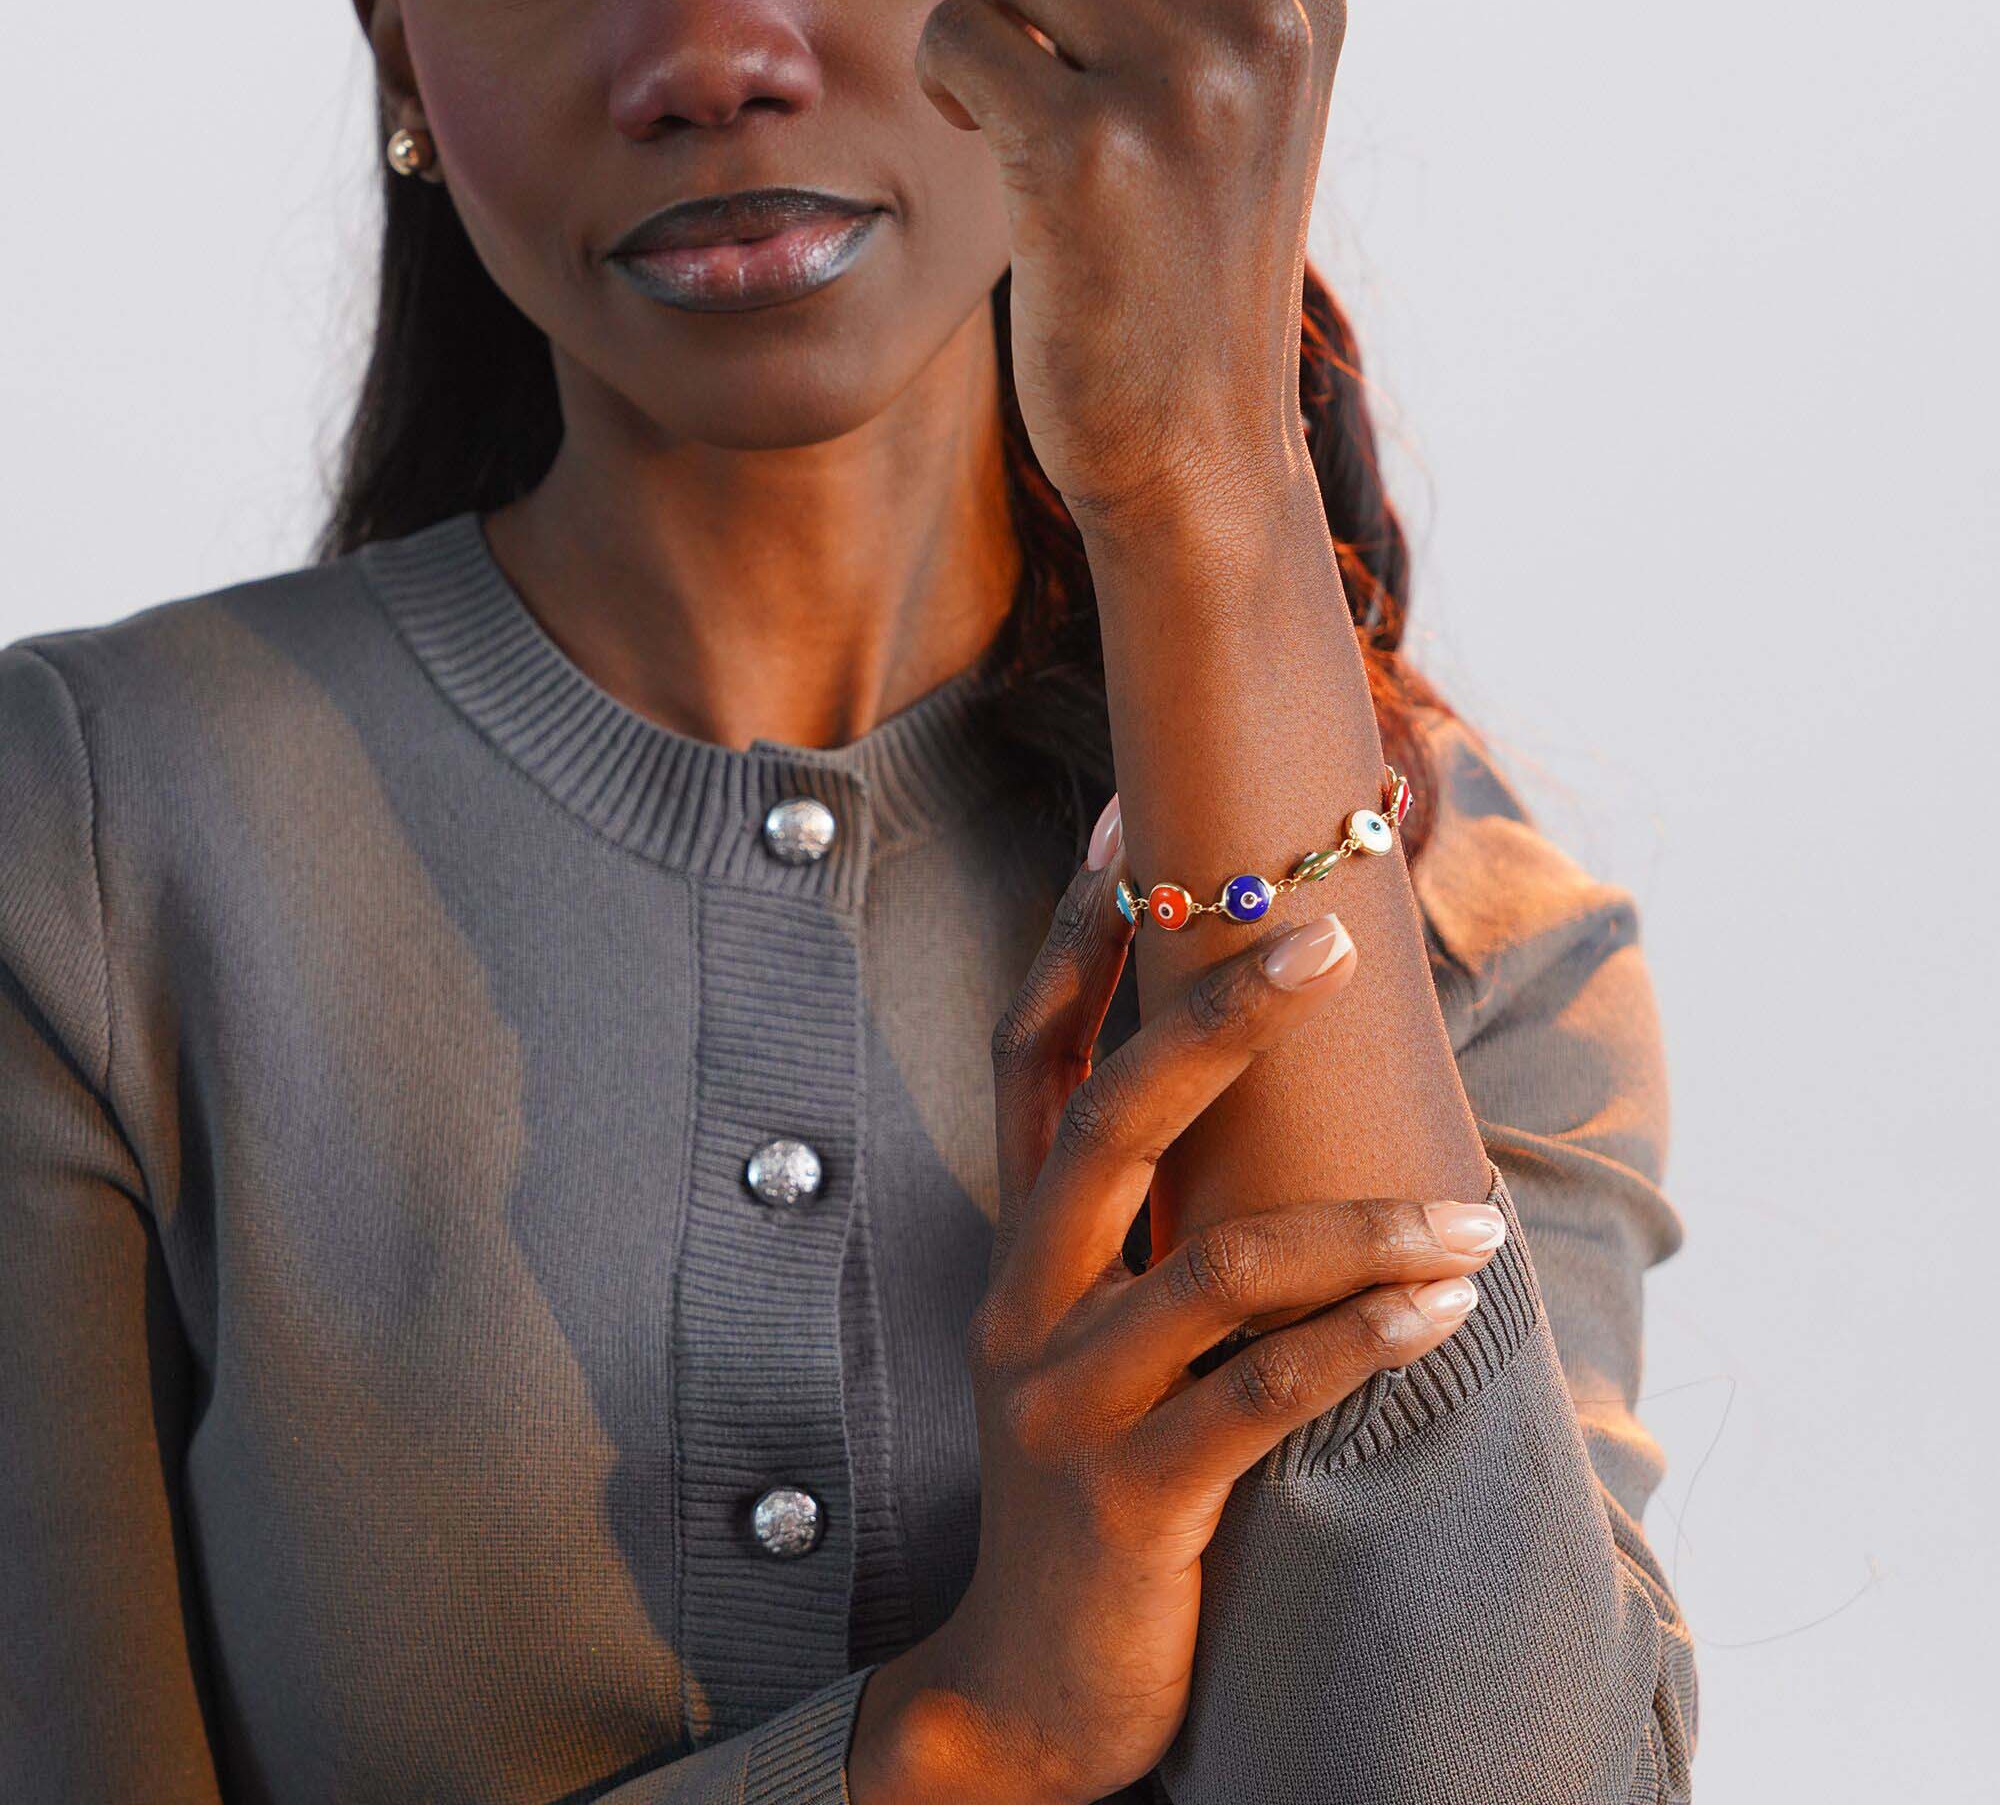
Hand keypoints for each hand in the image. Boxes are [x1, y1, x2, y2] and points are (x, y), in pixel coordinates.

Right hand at [850, 835, 1507, 1802]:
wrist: (1027, 1684)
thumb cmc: (1100, 1473)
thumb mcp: (1105, 1335)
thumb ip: (1156, 1227)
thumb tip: (1272, 1098)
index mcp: (1025, 1247)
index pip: (1032, 1060)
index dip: (1073, 941)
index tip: (1129, 831)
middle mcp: (1025, 1301)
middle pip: (1110, 1122)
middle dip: (1212, 1017)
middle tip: (1319, 939)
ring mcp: (1067, 1401)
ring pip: (1215, 1267)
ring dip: (1360, 1226)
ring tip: (1473, 1213)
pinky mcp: (1127, 1499)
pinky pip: (1258, 1398)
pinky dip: (1362, 1344)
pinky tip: (1445, 1308)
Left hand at [916, 0, 1344, 529]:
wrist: (1194, 449)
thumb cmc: (1186, 273)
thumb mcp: (1232, 105)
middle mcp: (1261, 19)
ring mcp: (1182, 84)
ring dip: (975, 8)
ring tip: (1006, 97)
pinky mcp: (1088, 155)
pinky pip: (959, 33)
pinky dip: (944, 76)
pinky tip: (980, 134)